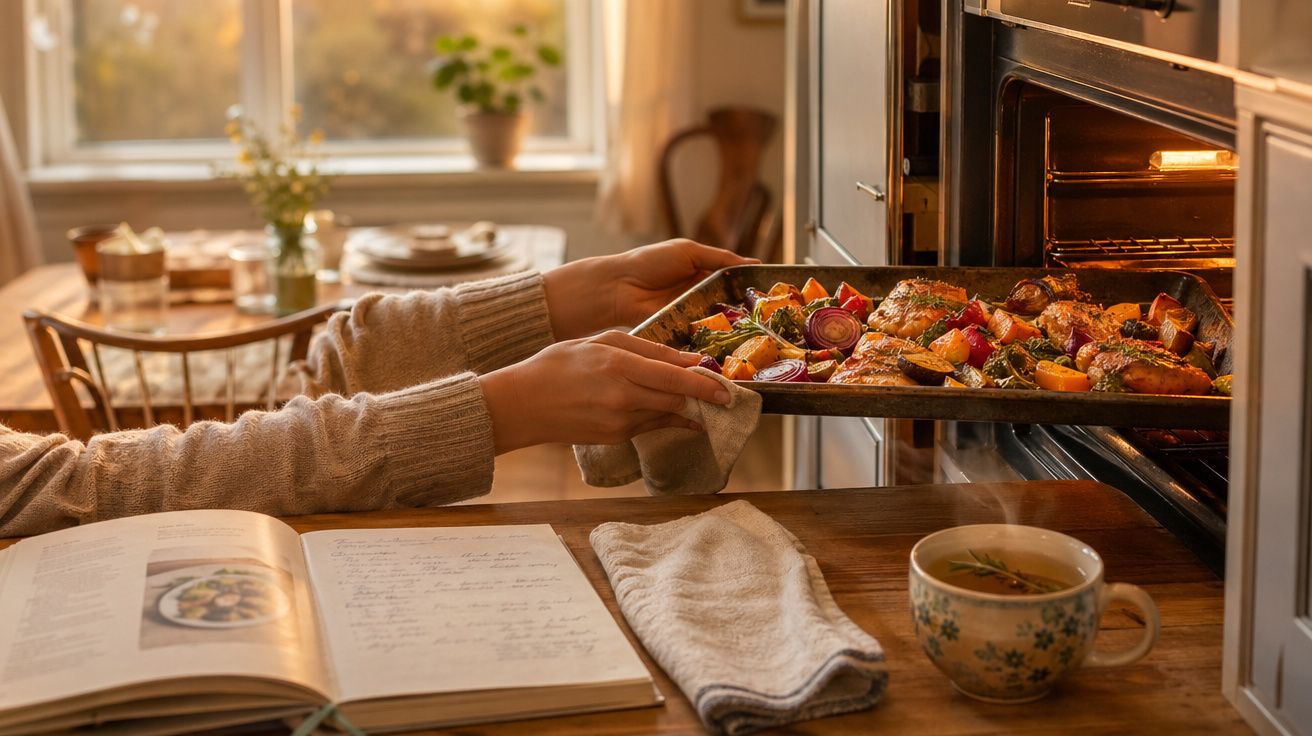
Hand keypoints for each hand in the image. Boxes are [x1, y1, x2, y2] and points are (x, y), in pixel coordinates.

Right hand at [477, 331, 730, 452]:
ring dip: (684, 406)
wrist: (523, 404)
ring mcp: (619, 421)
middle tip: (719, 392)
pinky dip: (664, 416)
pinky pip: (650, 425)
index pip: (674, 378)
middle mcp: (622, 397)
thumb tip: (684, 360)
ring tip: (697, 399)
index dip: (704, 383)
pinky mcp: (616, 437)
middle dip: (700, 396)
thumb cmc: (558, 364)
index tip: (725, 386)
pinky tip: (675, 413)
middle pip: (676, 398)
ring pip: (666, 413)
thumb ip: (644, 348)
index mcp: (618, 366)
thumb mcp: (599, 342)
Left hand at [543, 239, 757, 339]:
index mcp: (703, 273)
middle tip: (773, 323)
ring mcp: (692, 316)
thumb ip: (720, 258)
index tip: (775, 298)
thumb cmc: (649, 263)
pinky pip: (703, 338)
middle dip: (749, 314)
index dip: (752, 289)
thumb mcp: (688, 251)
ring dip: (735, 330)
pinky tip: (733, 347)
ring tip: (759, 337)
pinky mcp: (682, 333)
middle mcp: (700, 296)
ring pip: (720, 324)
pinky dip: (715, 341)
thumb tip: (753, 262)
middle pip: (731, 306)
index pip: (734, 282)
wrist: (619, 288)